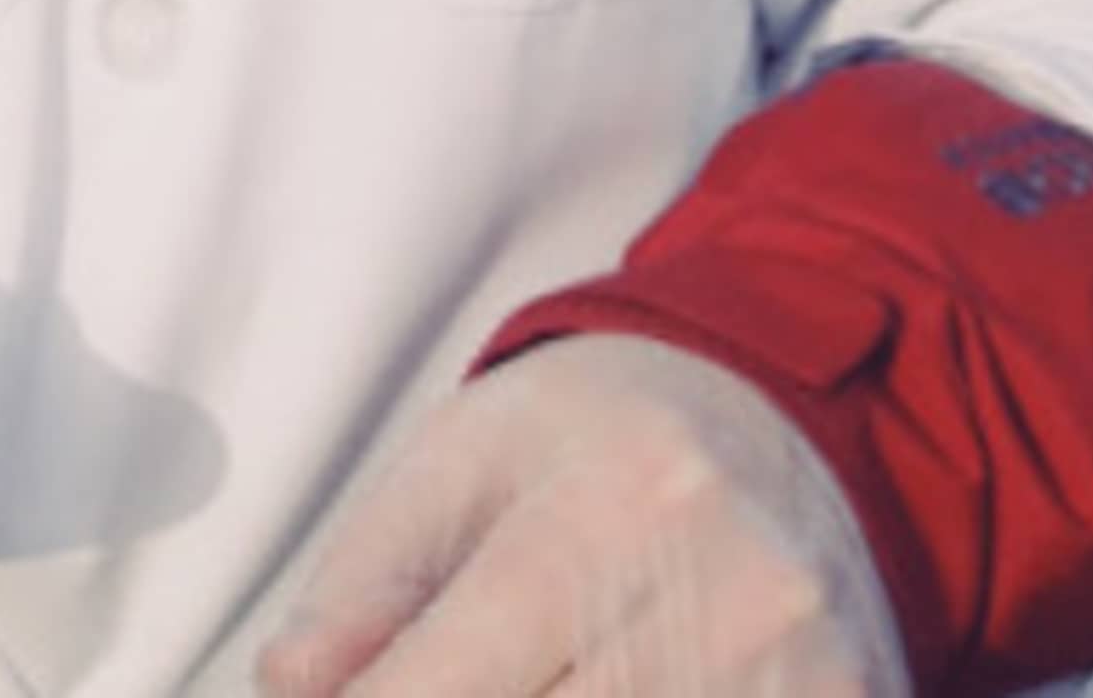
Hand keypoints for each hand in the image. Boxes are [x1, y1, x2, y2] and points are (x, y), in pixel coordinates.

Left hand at [255, 334, 909, 696]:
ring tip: (528, 673)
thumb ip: (365, 583)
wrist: (785, 421)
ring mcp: (804, 677)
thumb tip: (289, 688)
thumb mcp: (462, 462)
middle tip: (429, 684)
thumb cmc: (598, 441)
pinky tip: (587, 688)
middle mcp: (725, 598)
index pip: (447, 678)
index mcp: (607, 508)